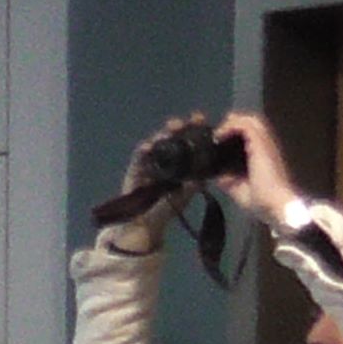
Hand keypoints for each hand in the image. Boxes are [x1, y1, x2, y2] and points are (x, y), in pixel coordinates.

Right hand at [108, 114, 203, 250]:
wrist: (143, 224)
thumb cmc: (165, 210)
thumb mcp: (184, 197)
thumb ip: (193, 185)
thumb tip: (207, 173)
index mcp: (182, 164)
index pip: (189, 142)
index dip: (195, 129)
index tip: (200, 119)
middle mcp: (167, 160)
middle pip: (172, 138)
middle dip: (177, 128)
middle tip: (182, 122)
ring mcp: (150, 163)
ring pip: (157, 144)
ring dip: (162, 135)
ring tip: (167, 130)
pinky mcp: (136, 169)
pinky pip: (139, 157)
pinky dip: (143, 151)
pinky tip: (148, 147)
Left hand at [213, 111, 300, 222]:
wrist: (274, 203)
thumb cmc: (261, 200)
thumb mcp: (239, 190)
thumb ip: (229, 181)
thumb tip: (217, 177)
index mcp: (262, 155)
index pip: (250, 135)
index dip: (235, 132)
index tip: (218, 140)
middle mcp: (265, 146)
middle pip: (252, 123)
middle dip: (233, 123)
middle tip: (218, 134)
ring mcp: (265, 143)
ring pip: (250, 120)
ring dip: (232, 123)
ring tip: (218, 134)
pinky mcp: (261, 143)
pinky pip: (245, 126)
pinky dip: (231, 127)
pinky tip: (220, 135)